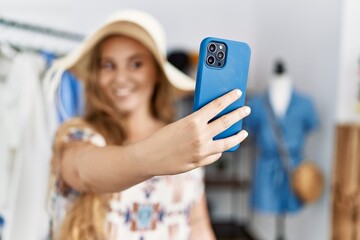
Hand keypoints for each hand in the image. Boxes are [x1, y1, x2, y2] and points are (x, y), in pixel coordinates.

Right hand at [136, 89, 250, 175]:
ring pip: (227, 142)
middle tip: (246, 110)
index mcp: (194, 121)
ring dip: (238, 136)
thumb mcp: (179, 124)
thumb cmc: (161, 138)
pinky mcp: (200, 162)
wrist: (149, 157)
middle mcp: (200, 136)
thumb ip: (197, 123)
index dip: (229, 98)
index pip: (217, 106)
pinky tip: (222, 147)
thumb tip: (214, 121)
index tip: (238, 93)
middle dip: (238, 114)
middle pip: (226, 122)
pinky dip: (219, 150)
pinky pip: (215, 155)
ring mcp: (201, 151)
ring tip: (244, 133)